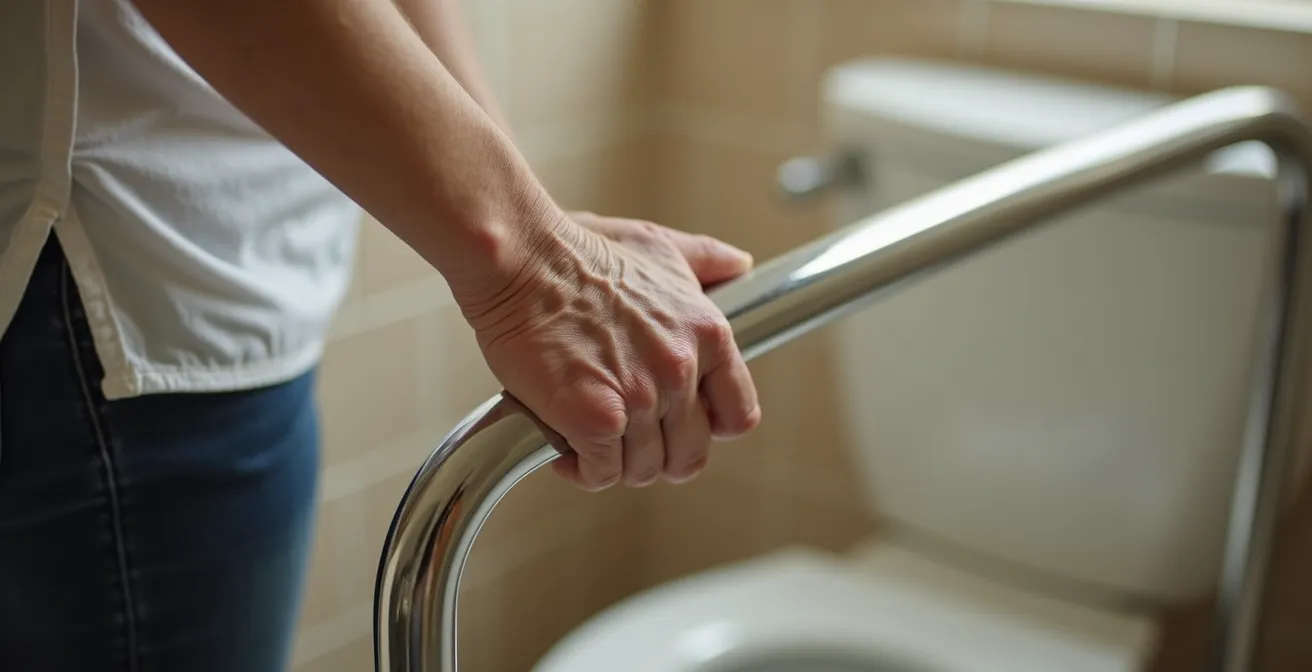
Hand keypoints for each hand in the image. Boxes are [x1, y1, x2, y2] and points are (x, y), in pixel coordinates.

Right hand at [455, 211, 760, 489]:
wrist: (520, 259)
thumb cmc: (578, 250)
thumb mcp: (658, 246)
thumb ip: (706, 260)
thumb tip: (736, 265)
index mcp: (707, 334)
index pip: (739, 415)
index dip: (708, 429)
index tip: (679, 425)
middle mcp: (681, 370)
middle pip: (689, 455)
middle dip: (657, 454)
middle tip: (624, 438)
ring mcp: (640, 398)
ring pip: (643, 469)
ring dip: (614, 461)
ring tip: (587, 437)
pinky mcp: (596, 421)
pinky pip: (601, 474)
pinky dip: (581, 469)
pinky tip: (564, 446)